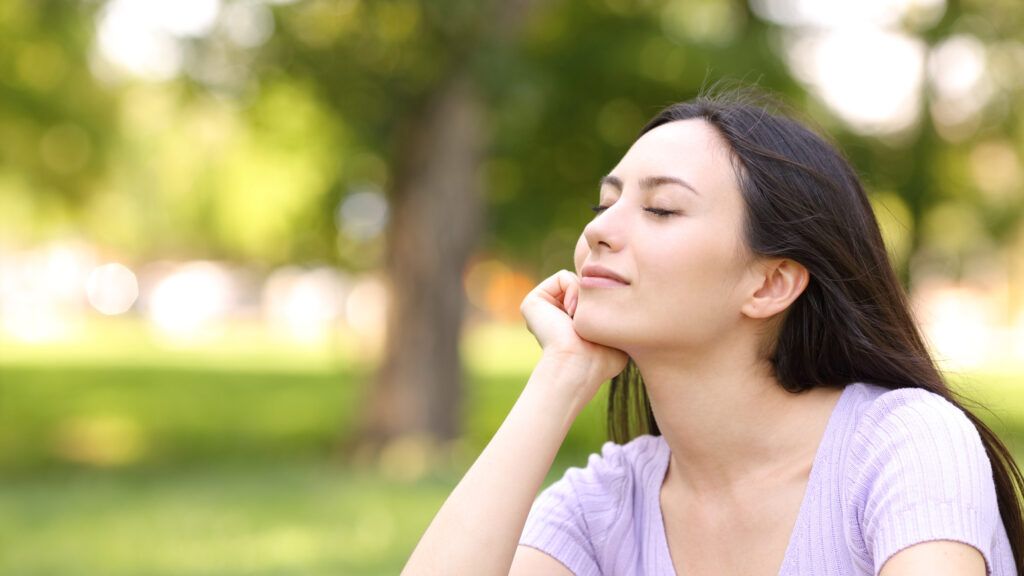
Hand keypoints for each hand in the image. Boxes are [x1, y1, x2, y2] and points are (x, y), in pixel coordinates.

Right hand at [520, 270, 628, 398]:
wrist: (580, 364)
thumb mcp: (615, 335)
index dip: (602, 303)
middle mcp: (552, 315)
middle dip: (592, 298)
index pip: (591, 297)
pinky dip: (573, 290)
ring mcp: (541, 309)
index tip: (600, 325)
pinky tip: (571, 312)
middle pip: (583, 287)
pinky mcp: (532, 301)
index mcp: (568, 325)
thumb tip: (621, 303)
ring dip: (583, 297)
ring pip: (575, 280)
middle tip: (589, 323)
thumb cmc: (602, 358)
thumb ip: (615, 317)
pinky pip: (563, 276)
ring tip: (579, 321)